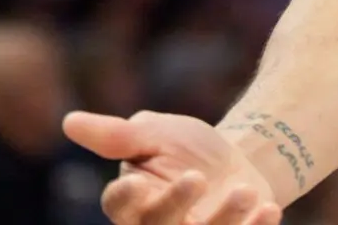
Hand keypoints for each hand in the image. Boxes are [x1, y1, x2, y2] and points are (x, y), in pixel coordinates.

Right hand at [65, 110, 284, 224]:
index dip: (124, 199)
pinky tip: (268, 209)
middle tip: (197, 176)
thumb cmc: (186, 148)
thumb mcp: (155, 133)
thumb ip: (117, 135)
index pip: (119, 206)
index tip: (135, 184)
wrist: (238, 160)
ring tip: (245, 189)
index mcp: (132, 201)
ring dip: (224, 219)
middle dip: (174, 206)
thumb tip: (69, 121)